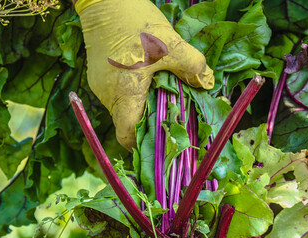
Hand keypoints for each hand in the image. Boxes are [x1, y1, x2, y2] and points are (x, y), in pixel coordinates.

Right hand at [76, 0, 213, 148]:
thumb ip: (192, 66)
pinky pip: (119, 95)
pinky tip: (151, 81)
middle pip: (129, 124)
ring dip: (144, 107)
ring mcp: (101, 86)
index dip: (144, 144)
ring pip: (125, 109)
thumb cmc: (134, 22)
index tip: (165, 140)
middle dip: (151, 124)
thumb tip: (207, 84)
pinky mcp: (100, 75)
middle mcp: (107, 95)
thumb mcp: (171, 44)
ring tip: (164, 96)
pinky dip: (135, 95)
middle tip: (174, 116)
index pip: (127, 135)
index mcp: (123, 93)